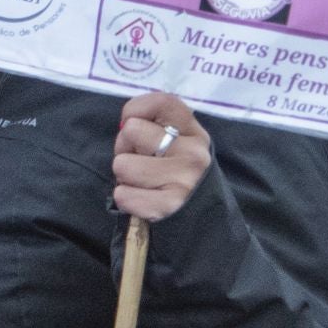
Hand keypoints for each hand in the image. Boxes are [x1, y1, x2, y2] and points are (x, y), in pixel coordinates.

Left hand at [112, 93, 211, 220]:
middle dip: (126, 148)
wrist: (206, 226)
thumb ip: (158, 128)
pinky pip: (122, 195)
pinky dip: (126, 200)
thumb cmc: (180, 178)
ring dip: (125, 177)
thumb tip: (125, 124)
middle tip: (141, 164)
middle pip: (130, 131)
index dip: (136, 109)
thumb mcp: (181, 147)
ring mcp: (183, 180)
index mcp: (195, 134)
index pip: (162, 101)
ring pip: (122, 164)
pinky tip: (145, 202)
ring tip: (144, 184)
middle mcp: (193, 154)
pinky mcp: (169, 206)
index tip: (134, 125)